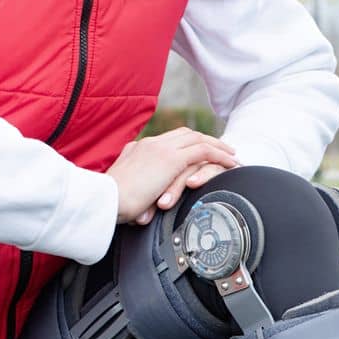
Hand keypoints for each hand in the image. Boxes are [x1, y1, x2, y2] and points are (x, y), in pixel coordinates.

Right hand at [108, 128, 238, 225]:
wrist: (104, 201)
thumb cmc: (110, 204)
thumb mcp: (123, 192)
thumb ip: (135, 190)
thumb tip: (142, 204)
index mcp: (137, 149)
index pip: (168, 140)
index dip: (186, 143)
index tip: (198, 150)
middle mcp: (150, 144)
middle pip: (186, 134)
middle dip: (206, 140)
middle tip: (223, 149)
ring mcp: (161, 149)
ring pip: (198, 140)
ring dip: (218, 147)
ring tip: (233, 157)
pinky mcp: (171, 160)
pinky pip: (203, 152)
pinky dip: (219, 155)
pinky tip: (231, 163)